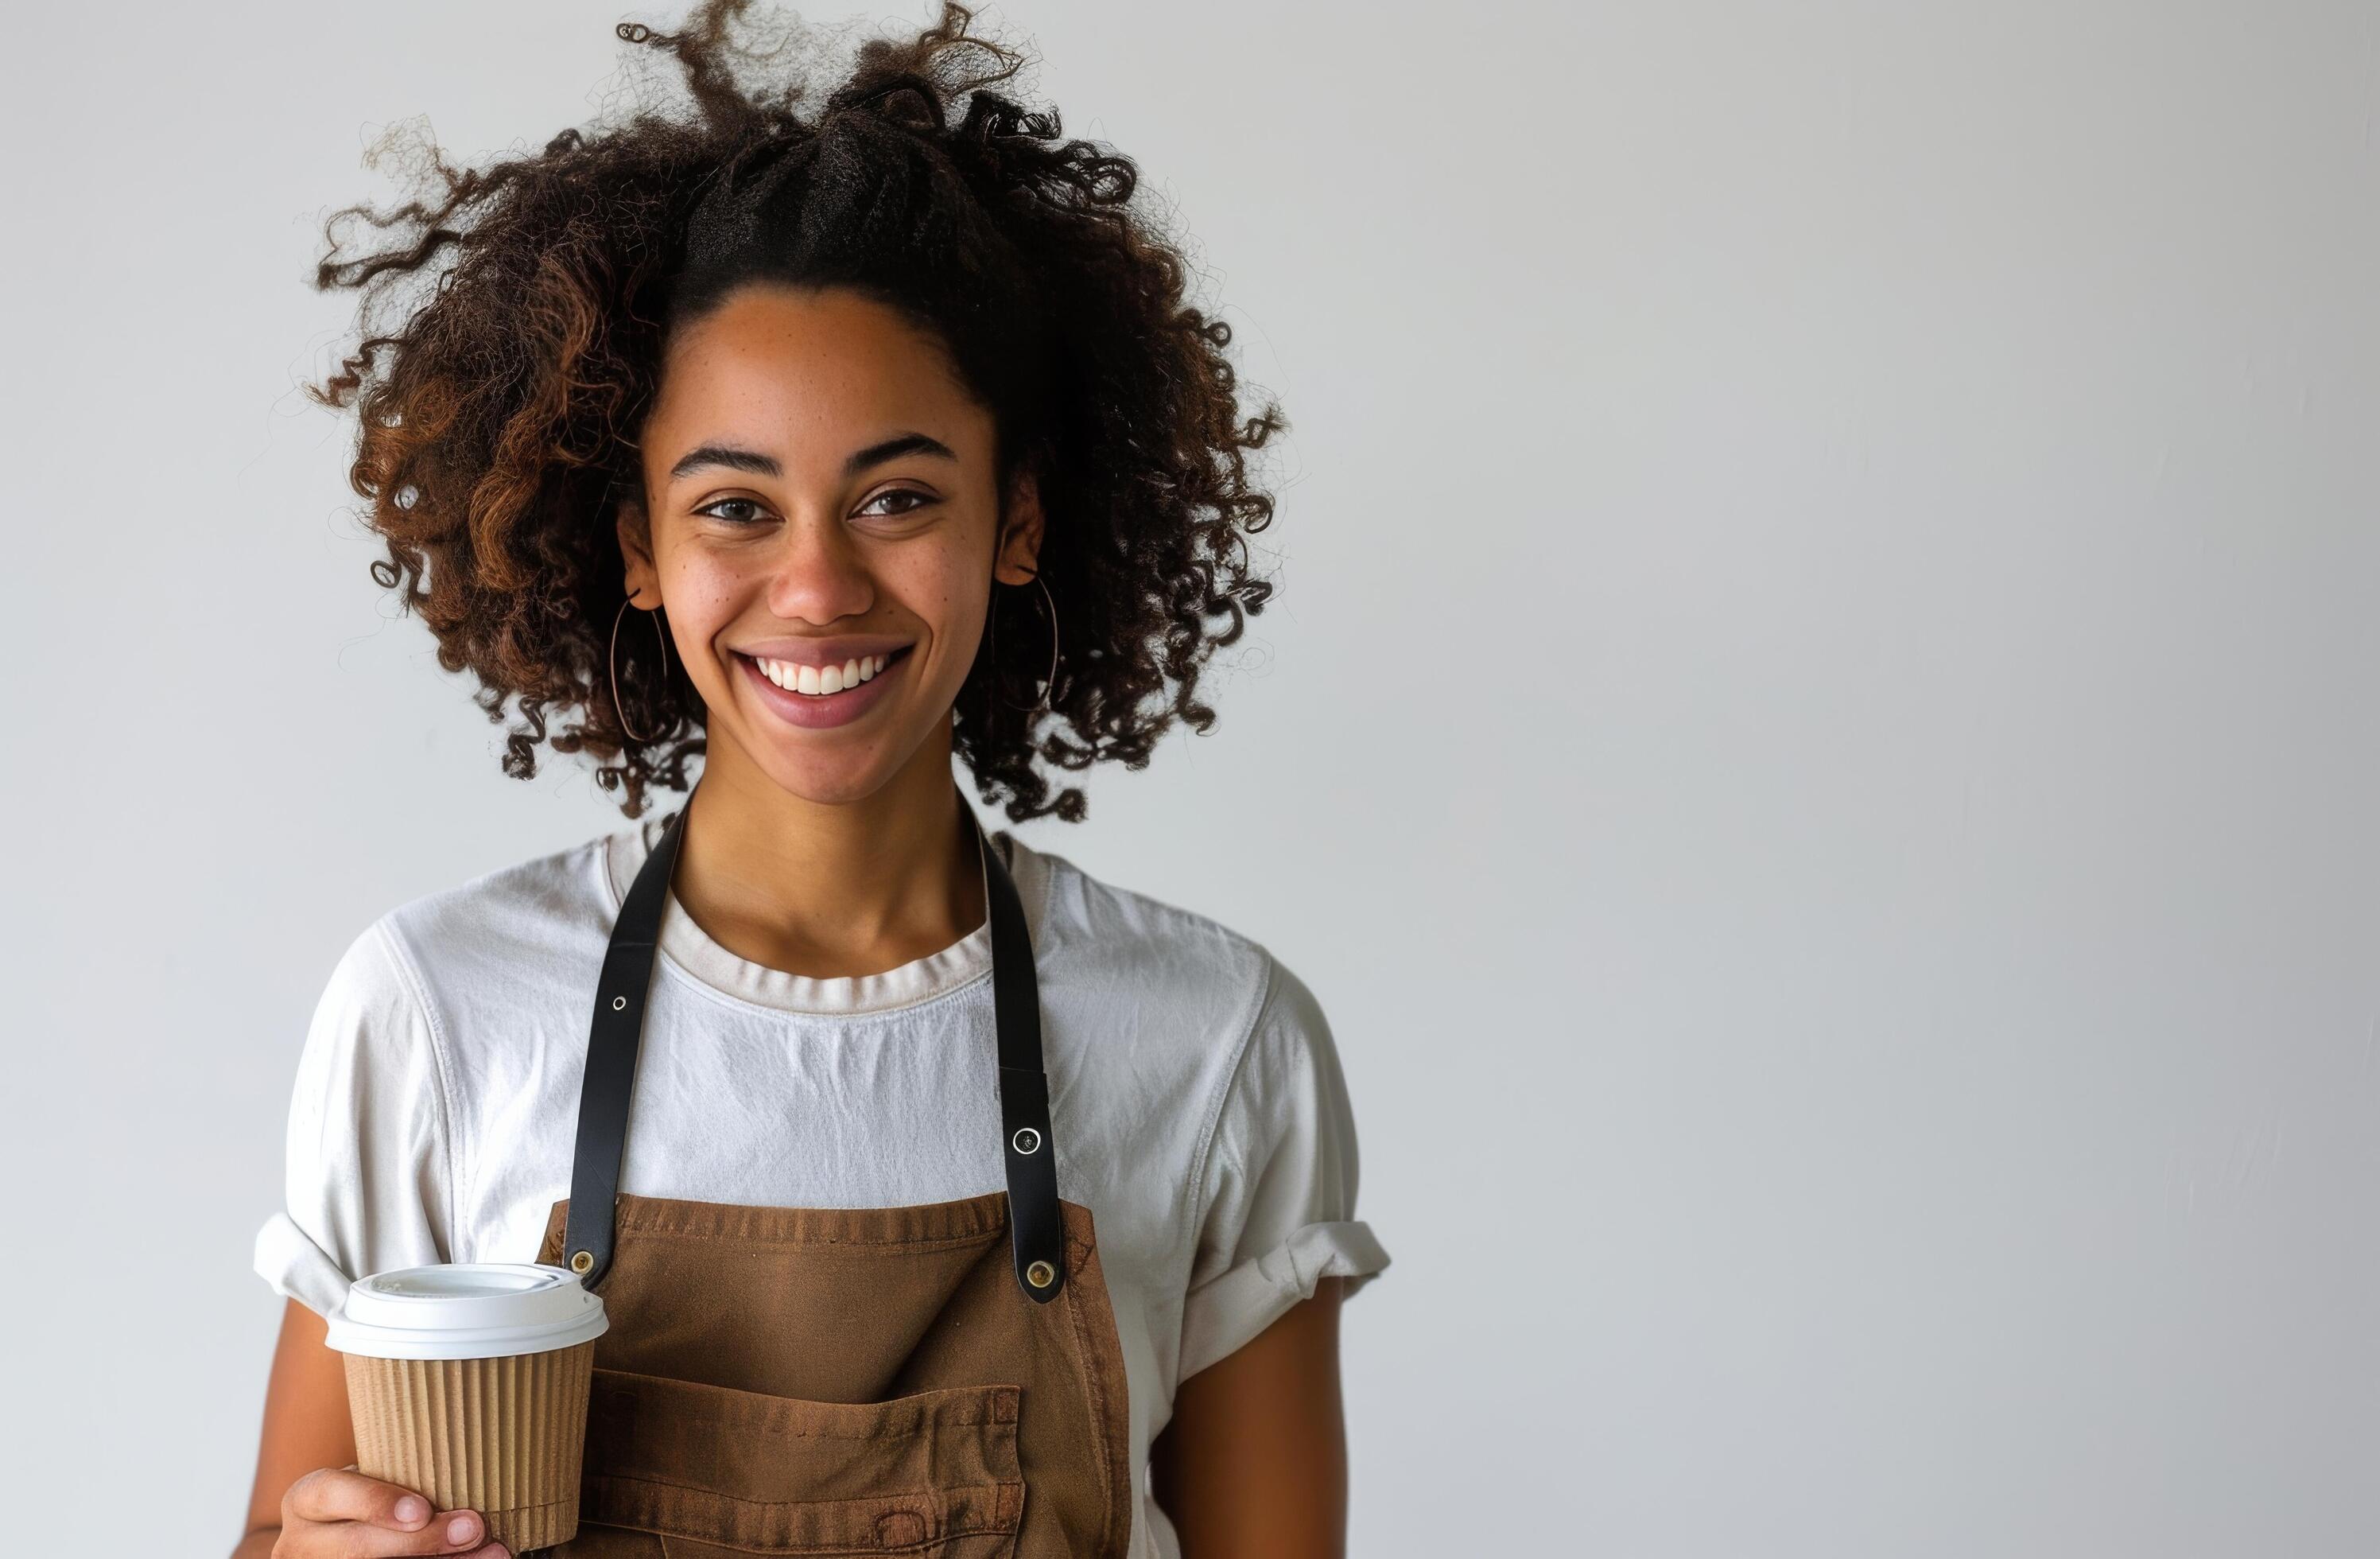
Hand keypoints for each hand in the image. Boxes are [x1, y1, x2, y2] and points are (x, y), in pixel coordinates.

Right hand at [273, 1465, 508, 1556]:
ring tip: (492, 1552)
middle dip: (422, 1541)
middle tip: (475, 1527)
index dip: (376, 1503)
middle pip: (358, 1547)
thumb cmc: (370, 1496)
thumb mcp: (368, 1477)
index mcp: (307, 1499)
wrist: (337, 1536)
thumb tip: (473, 1467)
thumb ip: (401, 1475)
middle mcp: (303, 1542)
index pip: (332, 1493)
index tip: (422, 1510)